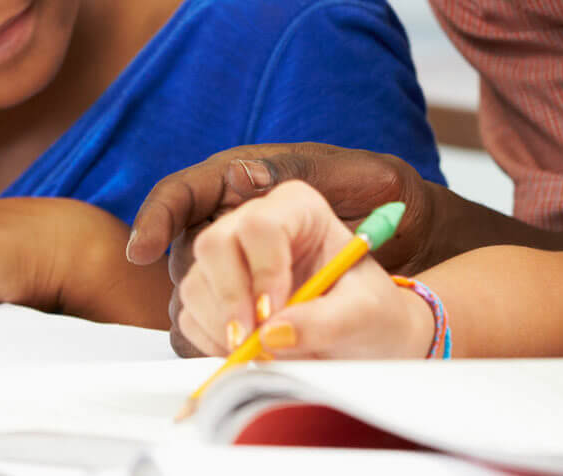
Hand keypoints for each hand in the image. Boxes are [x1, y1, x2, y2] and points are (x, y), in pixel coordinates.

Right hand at [176, 180, 431, 360]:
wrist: (364, 340)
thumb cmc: (372, 315)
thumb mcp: (365, 315)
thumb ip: (325, 322)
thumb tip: (271, 334)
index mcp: (299, 209)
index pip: (262, 224)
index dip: (262, 271)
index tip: (273, 314)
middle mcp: (256, 224)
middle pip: (214, 244)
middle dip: (229, 299)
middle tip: (251, 343)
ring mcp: (230, 259)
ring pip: (196, 283)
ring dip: (221, 327)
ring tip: (263, 353)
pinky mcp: (214, 294)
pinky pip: (190, 316)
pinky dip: (212, 343)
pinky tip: (249, 354)